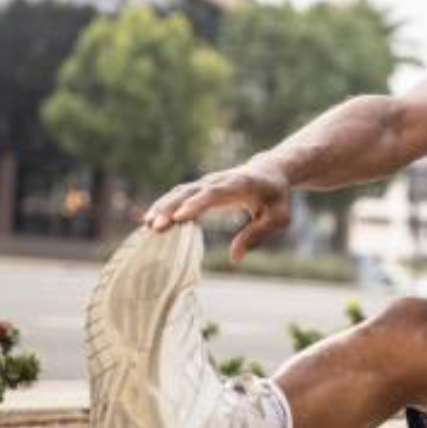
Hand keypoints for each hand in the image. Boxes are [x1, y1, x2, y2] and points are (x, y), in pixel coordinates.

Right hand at [143, 158, 291, 261]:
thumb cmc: (276, 197)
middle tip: (155, 226)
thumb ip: (258, 234)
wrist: (269, 171)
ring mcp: (208, 182)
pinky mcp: (200, 187)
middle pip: (192, 190)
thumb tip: (235, 256)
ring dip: (163, 206)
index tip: (181, 216)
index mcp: (241, 183)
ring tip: (147, 225)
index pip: (216, 192)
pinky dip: (165, 206)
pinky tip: (150, 221)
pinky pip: (179, 195)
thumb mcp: (279, 218)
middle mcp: (220, 179)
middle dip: (172, 207)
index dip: (198, 203)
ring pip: (181, 191)